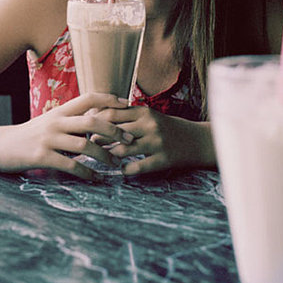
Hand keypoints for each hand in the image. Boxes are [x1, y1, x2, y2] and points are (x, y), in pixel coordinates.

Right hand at [0, 93, 132, 179]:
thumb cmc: (27, 135)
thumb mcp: (48, 122)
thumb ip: (69, 122)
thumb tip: (95, 123)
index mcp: (59, 111)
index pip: (88, 98)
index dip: (108, 98)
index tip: (126, 104)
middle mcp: (56, 122)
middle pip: (92, 121)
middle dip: (114, 130)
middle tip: (129, 140)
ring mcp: (48, 139)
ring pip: (84, 144)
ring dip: (104, 155)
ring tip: (115, 164)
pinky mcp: (41, 156)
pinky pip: (70, 165)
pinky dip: (86, 173)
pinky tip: (94, 178)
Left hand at [93, 105, 213, 174]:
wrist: (197, 140)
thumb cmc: (168, 127)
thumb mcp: (149, 116)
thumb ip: (128, 116)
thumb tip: (98, 117)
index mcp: (144, 111)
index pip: (112, 113)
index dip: (96, 121)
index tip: (85, 128)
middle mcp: (149, 124)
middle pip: (114, 131)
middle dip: (98, 139)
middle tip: (88, 146)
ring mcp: (156, 142)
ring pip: (124, 149)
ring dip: (110, 155)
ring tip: (103, 158)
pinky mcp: (163, 159)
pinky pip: (138, 167)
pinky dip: (126, 170)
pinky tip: (122, 170)